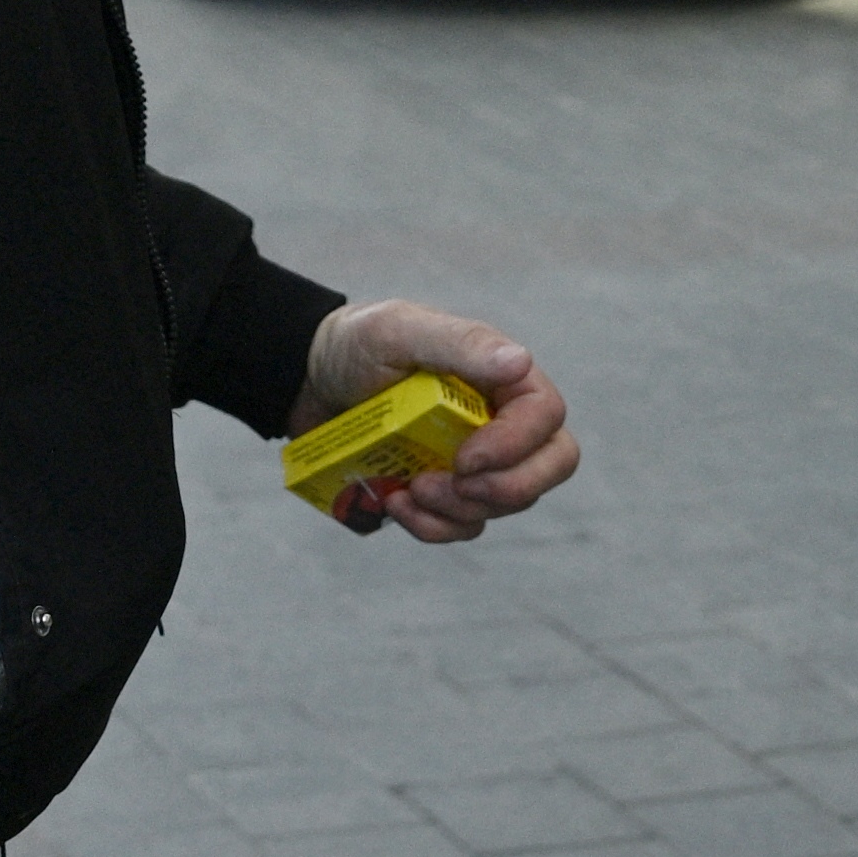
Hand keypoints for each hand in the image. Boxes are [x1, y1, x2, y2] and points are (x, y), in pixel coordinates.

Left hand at [290, 298, 581, 542]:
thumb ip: (460, 344)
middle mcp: (500, 420)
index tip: (465, 458)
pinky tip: (394, 500)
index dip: (517, 446)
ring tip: (408, 488)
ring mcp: (475, 460)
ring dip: (457, 510)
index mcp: (500, 377)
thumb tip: (520, 364)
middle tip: (452, 483)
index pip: (546, 417)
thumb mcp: (399, 331)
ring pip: (503, 505)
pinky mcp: (444, 491)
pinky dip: (431, 525)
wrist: (307, 381)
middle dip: (506, 489)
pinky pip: (461, 526)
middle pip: (550, 467)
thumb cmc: (356, 344)